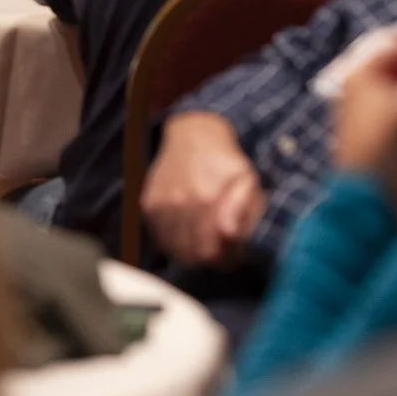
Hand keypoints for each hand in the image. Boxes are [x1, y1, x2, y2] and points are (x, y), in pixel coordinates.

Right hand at [142, 113, 265, 265]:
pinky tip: (188, 230)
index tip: (235, 252)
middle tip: (222, 247)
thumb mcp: (247, 181)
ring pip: (175, 250)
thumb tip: (228, 232)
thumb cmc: (225, 164)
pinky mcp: (148, 204)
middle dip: (211, 257)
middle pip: (193, 255)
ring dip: (192, 251)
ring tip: (205, 238)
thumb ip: (243, 209)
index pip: (211, 253)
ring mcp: (161, 204)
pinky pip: (160, 239)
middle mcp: (179, 202)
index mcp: (206, 198)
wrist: (193, 136)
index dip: (227, 259)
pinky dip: (175, 241)